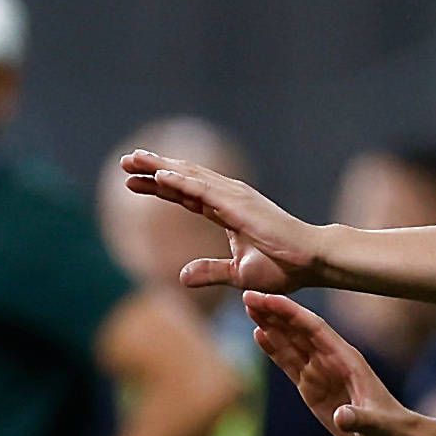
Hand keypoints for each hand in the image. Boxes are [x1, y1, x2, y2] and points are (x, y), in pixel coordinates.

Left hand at [124, 153, 329, 294]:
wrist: (310, 261)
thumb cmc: (283, 266)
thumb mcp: (237, 272)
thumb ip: (210, 271)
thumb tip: (181, 276)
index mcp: (226, 212)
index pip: (185, 195)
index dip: (158, 186)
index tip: (132, 182)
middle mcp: (228, 198)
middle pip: (182, 179)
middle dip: (152, 168)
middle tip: (125, 160)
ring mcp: (234, 198)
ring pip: (189, 178)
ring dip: (159, 167)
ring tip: (133, 159)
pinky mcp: (239, 206)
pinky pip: (203, 192)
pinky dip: (180, 182)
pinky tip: (159, 175)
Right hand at [245, 292, 417, 435]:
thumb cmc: (388, 430)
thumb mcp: (376, 427)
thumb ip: (359, 419)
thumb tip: (341, 417)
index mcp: (347, 360)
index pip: (315, 329)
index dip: (291, 314)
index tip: (268, 299)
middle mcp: (332, 359)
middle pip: (299, 329)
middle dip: (275, 312)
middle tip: (248, 295)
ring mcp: (320, 371)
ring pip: (291, 341)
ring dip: (271, 324)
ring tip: (249, 307)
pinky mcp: (312, 385)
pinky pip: (289, 362)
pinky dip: (273, 348)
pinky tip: (259, 334)